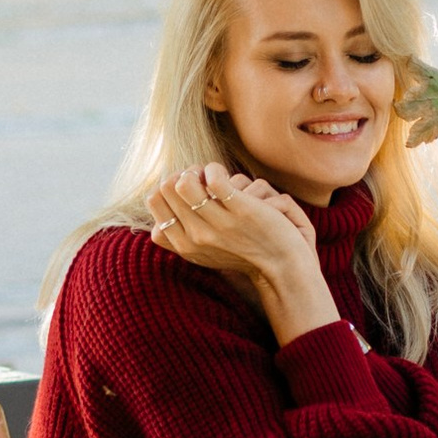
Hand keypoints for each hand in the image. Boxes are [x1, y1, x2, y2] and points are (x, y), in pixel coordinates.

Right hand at [146, 164, 338, 344]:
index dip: (168, 186)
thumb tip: (157, 219)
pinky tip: (224, 174)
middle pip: (166, 188)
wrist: (283, 268)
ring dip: (196, 170)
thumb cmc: (245, 255)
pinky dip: (215, 168)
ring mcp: (217, 225)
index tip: (187, 187)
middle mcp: (196, 237)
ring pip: (183, 182)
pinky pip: (213, 177)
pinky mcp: (241, 211)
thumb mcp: (205, 253)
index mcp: (184, 246)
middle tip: (201, 177)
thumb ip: (181, 238)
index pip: (154, 202)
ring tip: (210, 175)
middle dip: (182, 174)